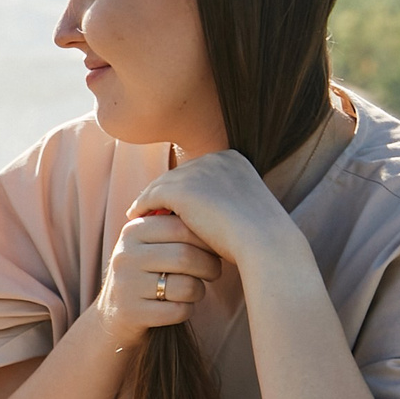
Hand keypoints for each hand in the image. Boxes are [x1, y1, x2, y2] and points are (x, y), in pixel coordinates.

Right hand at [92, 208, 223, 347]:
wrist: (114, 311)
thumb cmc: (146, 270)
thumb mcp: (149, 242)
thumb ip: (174, 225)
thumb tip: (218, 214)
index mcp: (133, 231)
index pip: (181, 227)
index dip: (207, 239)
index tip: (215, 248)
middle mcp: (126, 255)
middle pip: (186, 256)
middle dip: (210, 266)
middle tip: (214, 272)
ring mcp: (127, 285)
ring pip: (186, 286)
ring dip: (199, 291)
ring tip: (195, 289)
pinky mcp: (132, 313)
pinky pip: (179, 310)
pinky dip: (187, 310)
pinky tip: (179, 306)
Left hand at [125, 150, 299, 275]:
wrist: (263, 241)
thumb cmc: (258, 235)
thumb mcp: (244, 209)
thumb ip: (225, 202)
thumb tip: (206, 211)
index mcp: (232, 159)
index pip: (198, 171)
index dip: (182, 186)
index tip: (171, 200)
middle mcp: (214, 158)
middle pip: (178, 173)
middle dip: (163, 189)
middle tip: (148, 204)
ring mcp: (197, 171)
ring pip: (163, 183)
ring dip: (149, 197)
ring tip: (139, 211)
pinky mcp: (181, 188)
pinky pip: (153, 196)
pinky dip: (142, 205)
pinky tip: (135, 216)